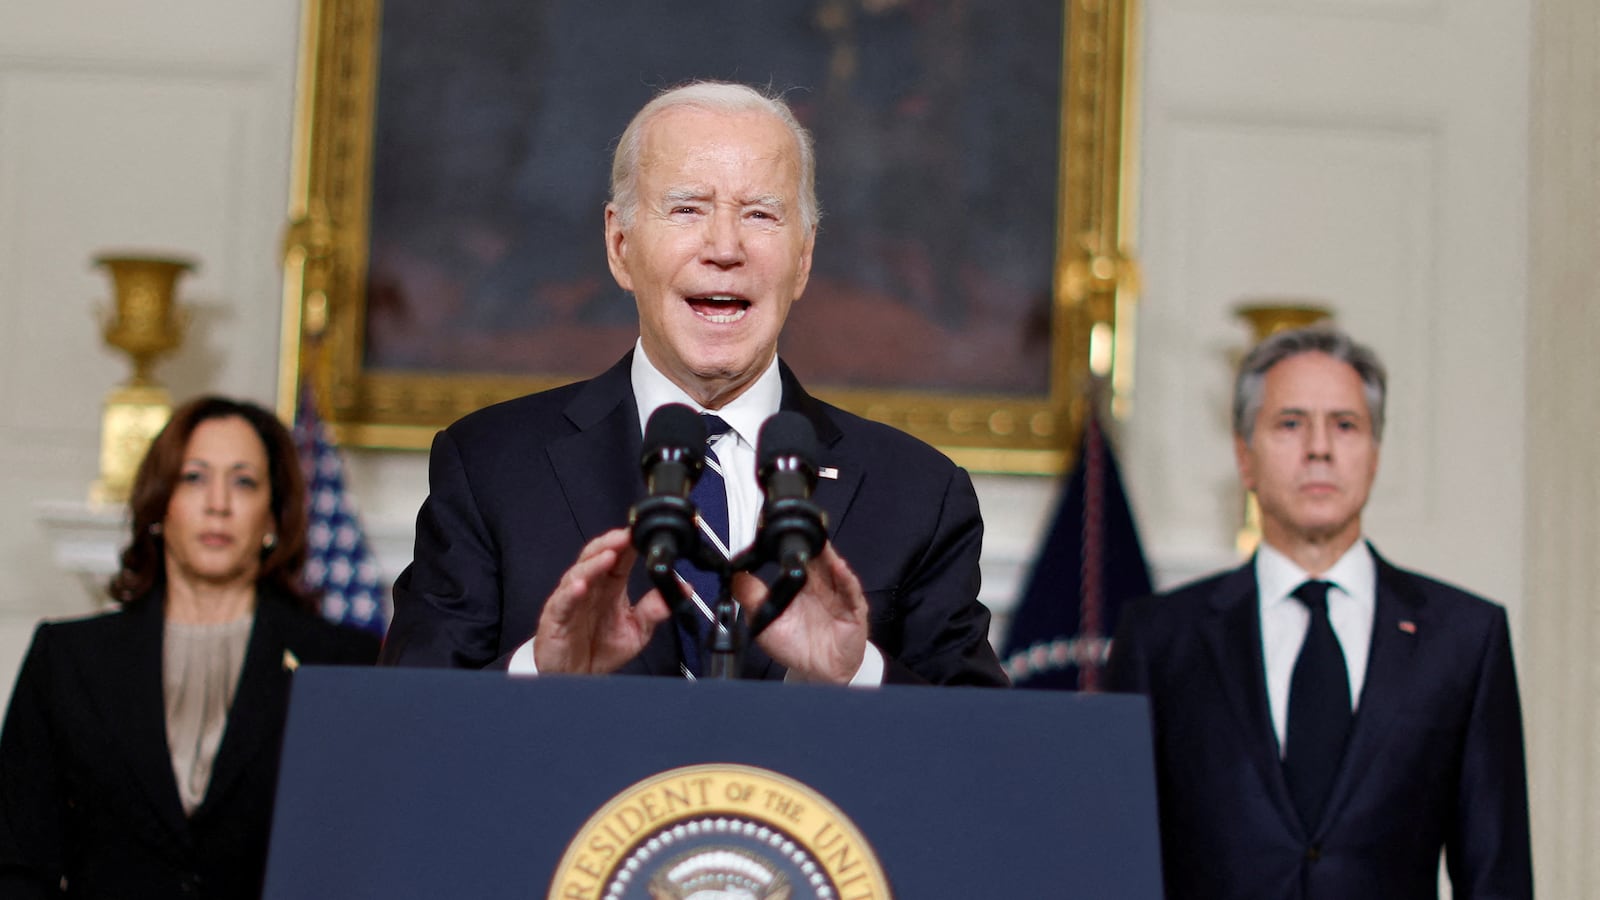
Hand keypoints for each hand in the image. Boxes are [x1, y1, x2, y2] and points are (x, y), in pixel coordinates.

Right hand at [533, 528, 668, 673]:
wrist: (576, 676)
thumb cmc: (600, 649)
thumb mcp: (637, 630)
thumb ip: (656, 609)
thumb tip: (683, 589)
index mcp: (610, 587)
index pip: (619, 558)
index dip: (628, 543)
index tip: (641, 533)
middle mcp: (590, 588)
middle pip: (596, 556)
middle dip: (610, 544)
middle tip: (625, 536)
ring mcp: (572, 600)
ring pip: (578, 574)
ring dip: (593, 564)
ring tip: (608, 556)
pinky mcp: (556, 618)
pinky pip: (562, 602)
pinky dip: (570, 593)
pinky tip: (581, 587)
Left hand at [734, 543, 867, 683]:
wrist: (819, 673)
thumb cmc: (797, 645)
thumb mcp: (766, 622)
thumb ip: (752, 599)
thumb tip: (735, 577)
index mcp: (802, 585)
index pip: (799, 558)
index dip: (793, 544)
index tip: (782, 529)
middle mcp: (822, 586)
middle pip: (819, 559)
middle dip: (813, 544)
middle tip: (803, 529)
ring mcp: (839, 597)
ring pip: (835, 570)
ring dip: (829, 556)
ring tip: (821, 545)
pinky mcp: (853, 611)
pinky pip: (851, 592)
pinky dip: (846, 579)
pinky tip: (839, 568)